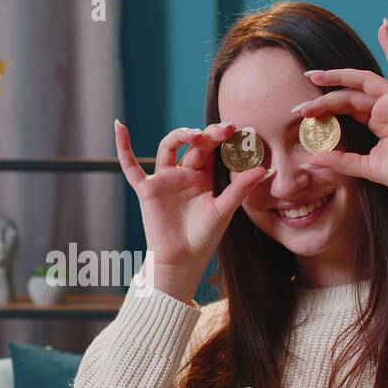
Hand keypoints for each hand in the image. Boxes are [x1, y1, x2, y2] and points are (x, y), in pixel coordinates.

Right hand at [114, 119, 273, 301]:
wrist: (182, 260)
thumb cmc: (204, 238)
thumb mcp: (225, 209)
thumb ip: (241, 188)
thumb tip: (267, 170)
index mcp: (205, 177)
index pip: (213, 149)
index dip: (222, 138)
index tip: (236, 129)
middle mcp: (184, 173)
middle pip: (194, 145)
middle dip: (207, 135)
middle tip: (222, 130)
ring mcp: (165, 179)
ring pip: (169, 147)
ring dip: (180, 135)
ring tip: (195, 135)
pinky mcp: (147, 189)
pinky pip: (131, 166)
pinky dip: (123, 147)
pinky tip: (120, 127)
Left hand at [290, 18, 387, 198]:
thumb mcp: (363, 167)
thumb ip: (339, 161)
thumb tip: (310, 161)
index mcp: (377, 121)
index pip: (344, 107)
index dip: (322, 107)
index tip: (300, 113)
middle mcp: (385, 108)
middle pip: (348, 94)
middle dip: (323, 95)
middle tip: (301, 98)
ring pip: (362, 82)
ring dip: (338, 76)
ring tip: (314, 75)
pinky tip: (384, 28)